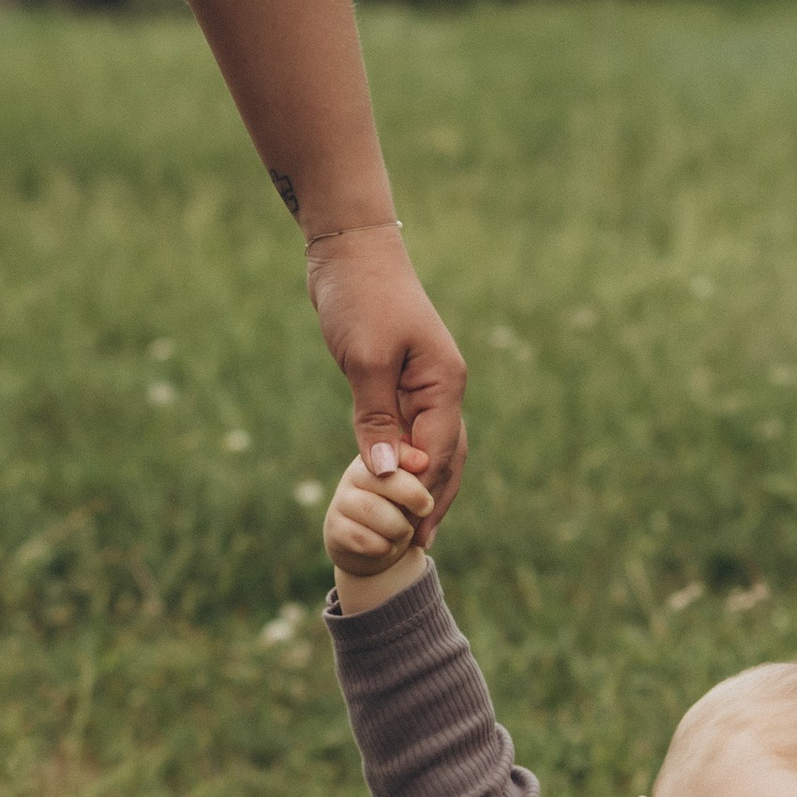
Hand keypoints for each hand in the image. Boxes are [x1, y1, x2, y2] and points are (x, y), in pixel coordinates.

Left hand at [304, 226, 467, 528]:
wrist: (350, 250)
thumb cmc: (360, 297)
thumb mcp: (366, 360)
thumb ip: (378, 419)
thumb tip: (391, 474)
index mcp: (445, 383)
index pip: (440, 452)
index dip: (426, 495)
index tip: (410, 534)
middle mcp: (443, 387)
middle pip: (447, 457)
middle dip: (435, 499)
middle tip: (419, 545)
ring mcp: (425, 384)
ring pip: (432, 447)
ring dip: (424, 485)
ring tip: (414, 527)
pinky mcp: (402, 379)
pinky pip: (410, 431)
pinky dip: (406, 461)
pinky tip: (395, 484)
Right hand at [325, 447, 433, 607]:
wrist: (377, 549)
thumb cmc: (406, 513)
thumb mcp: (423, 492)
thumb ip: (427, 474)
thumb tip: (423, 462)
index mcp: (380, 457)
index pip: (393, 450)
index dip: (409, 457)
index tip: (425, 464)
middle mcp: (356, 473)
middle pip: (383, 476)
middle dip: (411, 493)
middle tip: (426, 508)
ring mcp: (342, 500)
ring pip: (371, 508)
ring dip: (398, 526)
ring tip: (404, 533)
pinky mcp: (334, 527)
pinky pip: (360, 536)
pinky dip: (382, 546)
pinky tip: (387, 547)